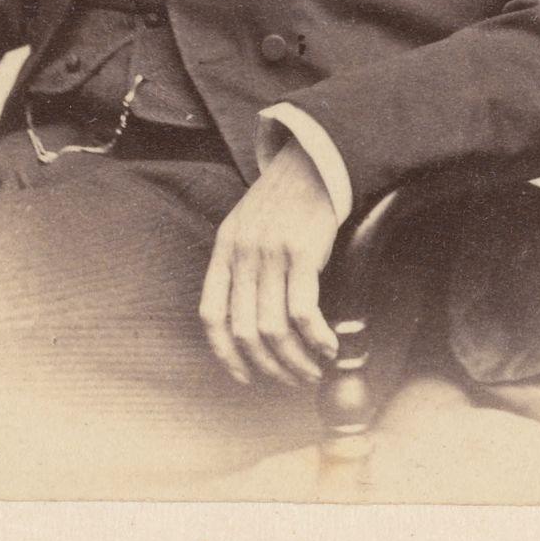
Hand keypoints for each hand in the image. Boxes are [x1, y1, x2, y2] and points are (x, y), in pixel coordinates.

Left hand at [199, 138, 339, 387]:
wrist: (314, 160)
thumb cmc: (284, 198)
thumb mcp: (246, 225)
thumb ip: (240, 265)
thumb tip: (248, 321)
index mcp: (224, 248)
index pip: (211, 314)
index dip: (225, 354)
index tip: (245, 376)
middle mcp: (242, 253)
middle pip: (245, 331)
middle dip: (269, 366)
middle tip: (291, 379)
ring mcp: (270, 253)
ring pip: (274, 328)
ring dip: (295, 360)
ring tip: (312, 370)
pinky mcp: (302, 252)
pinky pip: (303, 312)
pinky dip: (315, 339)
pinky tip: (328, 347)